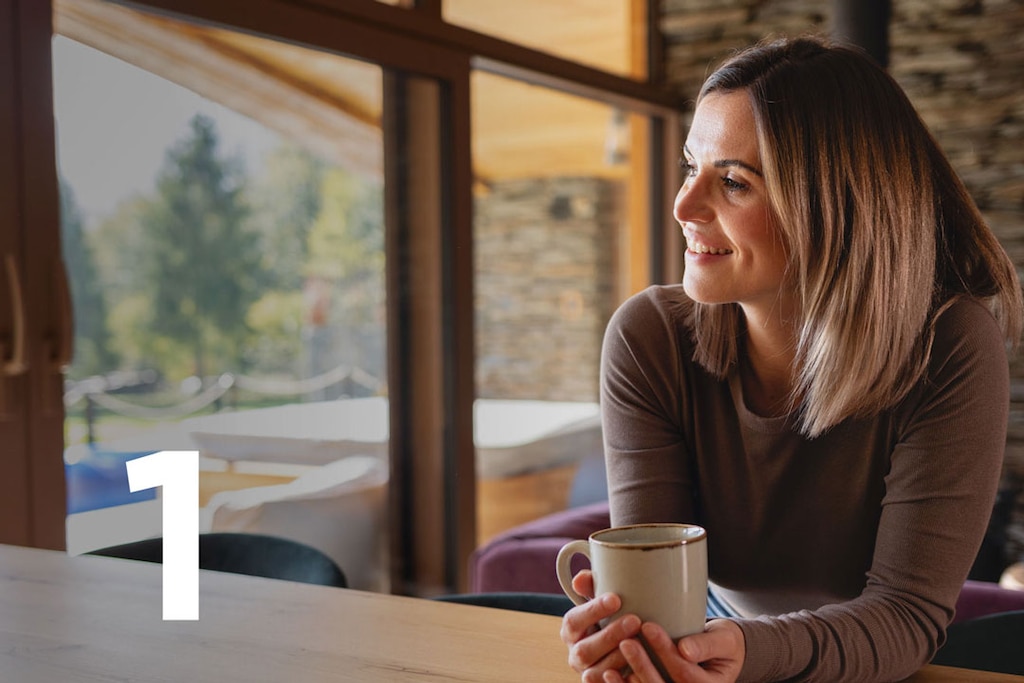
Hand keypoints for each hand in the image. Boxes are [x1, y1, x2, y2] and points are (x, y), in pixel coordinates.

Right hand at [560, 570, 642, 681]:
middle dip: (610, 635)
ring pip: (596, 671)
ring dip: (618, 657)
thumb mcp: (603, 602)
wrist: (624, 649)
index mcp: (572, 630)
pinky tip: (638, 667)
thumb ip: (592, 587)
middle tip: (635, 620)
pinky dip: (622, 678)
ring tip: (640, 644)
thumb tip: (580, 579)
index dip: (593, 610)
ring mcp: (588, 673)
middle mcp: (576, 654)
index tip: (616, 599)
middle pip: (585, 649)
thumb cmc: (613, 618)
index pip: (574, 620)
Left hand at [603, 619, 744, 682]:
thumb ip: (707, 645)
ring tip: (613, 659)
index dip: (666, 652)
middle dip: (643, 665)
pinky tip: (609, 674)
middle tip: (626, 641)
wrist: (721, 654)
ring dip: (629, 679)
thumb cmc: (723, 642)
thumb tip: (685, 650)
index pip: (685, 673)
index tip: (648, 626)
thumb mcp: (724, 640)